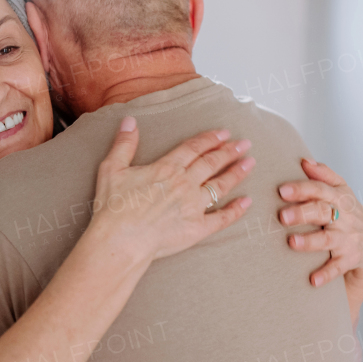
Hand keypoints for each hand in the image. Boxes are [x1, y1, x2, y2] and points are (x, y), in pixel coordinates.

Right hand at [89, 116, 254, 264]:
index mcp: (167, 168)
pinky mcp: (197, 228)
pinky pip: (222, 218)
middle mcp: (184, 184)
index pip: (194, 148)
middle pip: (212, 163)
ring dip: (237, 173)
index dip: (210, 139)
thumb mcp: (112, 169)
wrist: (121, 240)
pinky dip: (236, 210)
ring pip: (220, 186)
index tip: (224, 133)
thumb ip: (124, 144)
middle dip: (230, 151)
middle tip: (245, 144)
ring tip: (250, 163)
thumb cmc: (114, 207)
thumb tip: (130, 121)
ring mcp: (193, 206)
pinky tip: (247, 202)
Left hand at [277, 159, 362, 326]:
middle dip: (303, 213)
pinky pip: (338, 267)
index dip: (302, 189)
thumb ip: (323, 175)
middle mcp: (345, 216)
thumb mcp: (340, 191)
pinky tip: (312, 280)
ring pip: (329, 239)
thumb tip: (304, 161)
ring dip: (310, 241)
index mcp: (339, 198)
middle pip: (323, 212)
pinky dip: (326, 274)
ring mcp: (348, 238)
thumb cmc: (348, 212)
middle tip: (282, 216)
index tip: (282, 190)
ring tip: (291, 242)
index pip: (320, 189)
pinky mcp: (352, 259)